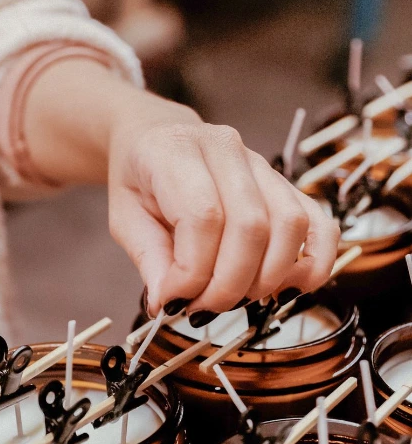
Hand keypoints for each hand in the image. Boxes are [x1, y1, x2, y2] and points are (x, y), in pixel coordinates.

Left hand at [107, 95, 339, 319]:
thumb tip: (169, 303)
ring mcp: (262, 165)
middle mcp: (226, 151)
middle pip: (251, 226)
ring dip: (267, 278)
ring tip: (236, 299)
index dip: (193, 272)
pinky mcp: (285, 185)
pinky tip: (289, 288)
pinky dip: (314, 262)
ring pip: (290, 225)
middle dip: (229, 284)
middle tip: (203, 308)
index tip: (174, 299)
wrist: (157, 135)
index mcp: (176, 152)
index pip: (203, 216)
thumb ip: (149, 260)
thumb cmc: (140, 177)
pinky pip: (319, 222)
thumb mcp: (125, 218)